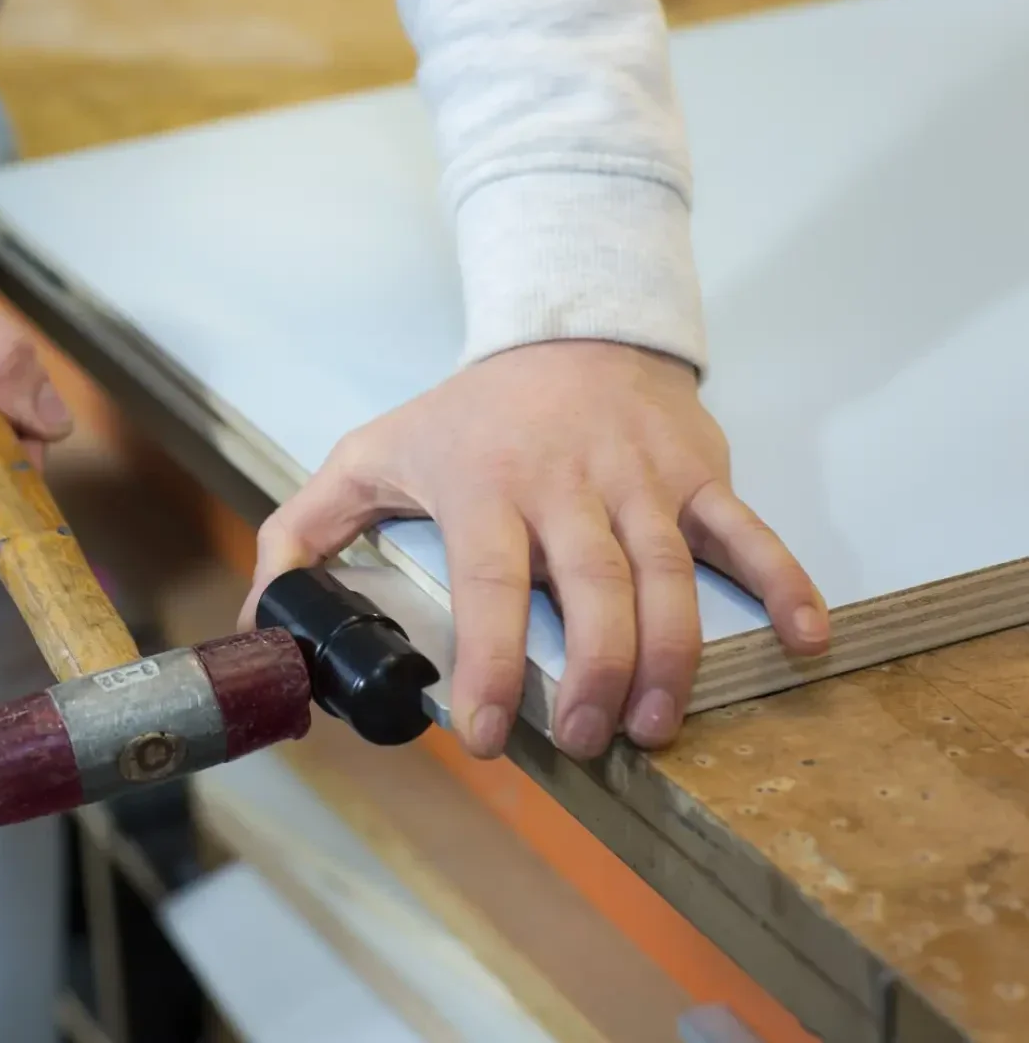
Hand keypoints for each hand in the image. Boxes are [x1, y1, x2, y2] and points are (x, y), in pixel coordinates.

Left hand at [240, 340, 828, 760]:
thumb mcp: (368, 456)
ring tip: (660, 725)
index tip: (490, 735)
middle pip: (594, 590)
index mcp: (484, 485)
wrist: (569, 323)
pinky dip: (785, 582)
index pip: (490, 584)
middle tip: (588, 742)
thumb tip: (258, 619)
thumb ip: (302, 533)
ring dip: (675, 657)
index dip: (494, 666)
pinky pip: (748, 531)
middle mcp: (568, 482)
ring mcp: (642, 478)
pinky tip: (806, 640)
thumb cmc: (466, 411)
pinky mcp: (699, 473)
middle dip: (597, 677)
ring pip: (670, 574)